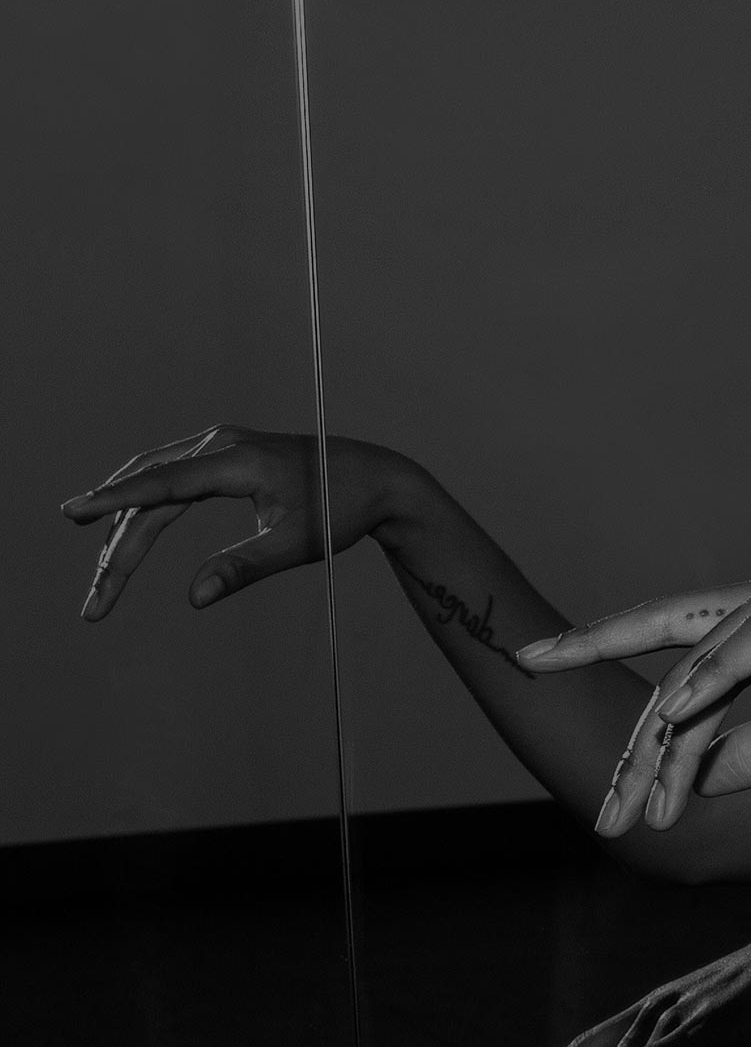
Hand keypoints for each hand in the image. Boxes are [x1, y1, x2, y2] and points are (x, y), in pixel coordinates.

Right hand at [59, 425, 411, 619]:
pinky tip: (126, 530)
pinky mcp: (226, 452)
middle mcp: (221, 444)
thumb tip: (196, 598)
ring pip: (153, 484)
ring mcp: (222, 444)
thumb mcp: (298, 544)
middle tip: (96, 602)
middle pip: (150, 494)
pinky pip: (170, 477)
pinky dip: (145, 504)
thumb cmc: (344, 511)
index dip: (112, 502)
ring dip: (125, 527)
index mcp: (237, 460)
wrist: (381, 479)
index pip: (159, 484)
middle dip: (118, 549)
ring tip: (103, 579)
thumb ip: (245, 569)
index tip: (72, 512)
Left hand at [516, 558, 750, 835]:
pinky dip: (720, 675)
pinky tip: (683, 714)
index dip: (602, 648)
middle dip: (639, 746)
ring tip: (647, 804)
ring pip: (714, 662)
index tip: (530, 663)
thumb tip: (703, 774)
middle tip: (606, 818)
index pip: (677, 638)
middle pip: (682, 663)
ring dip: (674, 740)